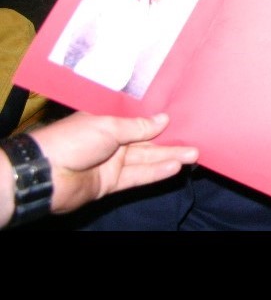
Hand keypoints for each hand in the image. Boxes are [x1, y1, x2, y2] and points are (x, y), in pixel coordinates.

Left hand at [6, 111, 198, 223]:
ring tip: (193, 154)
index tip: (183, 117)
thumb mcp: (109, 126)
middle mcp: (112, 141)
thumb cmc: (74, 139)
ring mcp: (112, 163)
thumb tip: (163, 119)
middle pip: (147, 141)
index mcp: (108, 121)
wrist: (46, 174)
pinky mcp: (111, 183)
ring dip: (169, 157)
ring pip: (146, 159)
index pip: (140, 120)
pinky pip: (138, 176)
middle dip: (170, 141)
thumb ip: (138, 127)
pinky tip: (174, 167)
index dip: (160, 120)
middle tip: (196, 141)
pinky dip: (155, 172)